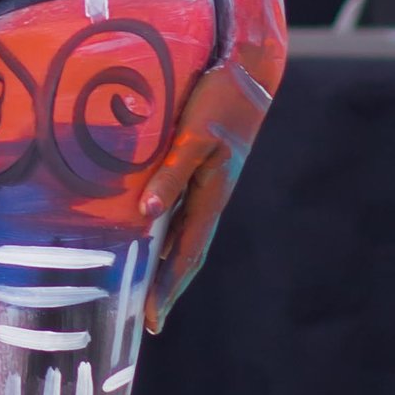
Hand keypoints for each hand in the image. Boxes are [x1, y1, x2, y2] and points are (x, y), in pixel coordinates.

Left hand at [139, 52, 275, 329]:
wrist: (248, 73)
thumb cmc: (219, 101)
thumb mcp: (194, 137)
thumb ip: (171, 174)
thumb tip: (147, 215)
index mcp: (211, 197)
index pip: (186, 254)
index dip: (168, 287)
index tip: (153, 319)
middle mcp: (210, 198)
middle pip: (187, 254)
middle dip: (169, 287)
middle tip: (149, 320)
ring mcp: (208, 187)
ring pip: (184, 236)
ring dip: (166, 264)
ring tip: (147, 290)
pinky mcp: (203, 171)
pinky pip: (181, 214)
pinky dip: (165, 234)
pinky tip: (148, 237)